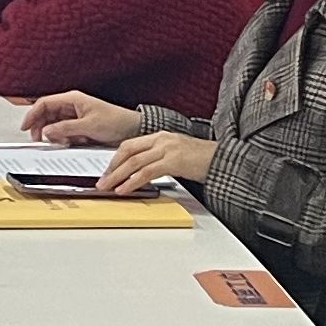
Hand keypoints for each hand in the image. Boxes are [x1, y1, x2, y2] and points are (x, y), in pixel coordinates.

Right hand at [21, 92, 141, 146]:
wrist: (132, 130)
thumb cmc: (116, 121)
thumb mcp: (89, 126)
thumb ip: (66, 128)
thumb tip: (47, 131)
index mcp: (73, 99)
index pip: (44, 103)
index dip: (32, 115)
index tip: (26, 127)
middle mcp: (72, 106)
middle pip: (47, 115)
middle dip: (42, 128)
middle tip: (40, 139)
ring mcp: (75, 116)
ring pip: (54, 125)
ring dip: (55, 135)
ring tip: (62, 142)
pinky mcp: (79, 126)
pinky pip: (64, 132)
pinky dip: (64, 139)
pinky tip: (70, 142)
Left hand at [98, 132, 218, 196]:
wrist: (223, 160)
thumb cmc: (201, 160)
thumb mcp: (176, 154)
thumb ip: (158, 159)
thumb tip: (139, 173)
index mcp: (160, 137)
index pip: (129, 145)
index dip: (115, 159)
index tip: (107, 172)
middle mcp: (161, 140)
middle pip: (128, 151)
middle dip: (112, 168)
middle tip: (102, 182)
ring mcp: (168, 149)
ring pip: (135, 161)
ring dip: (118, 176)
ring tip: (108, 187)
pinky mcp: (174, 161)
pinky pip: (148, 172)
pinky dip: (133, 181)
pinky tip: (126, 189)